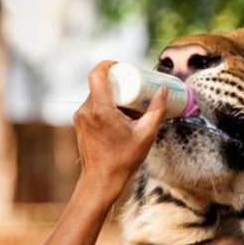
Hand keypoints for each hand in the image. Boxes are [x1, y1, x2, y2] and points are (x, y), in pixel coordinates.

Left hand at [73, 61, 167, 203]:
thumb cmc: (124, 160)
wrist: (101, 180)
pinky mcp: (81, 123)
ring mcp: (81, 117)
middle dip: (119, 83)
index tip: (124, 67)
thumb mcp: (146, 134)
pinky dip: (108, 106)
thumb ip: (157, 110)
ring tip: (132, 108)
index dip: (109, 64)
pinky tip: (122, 118)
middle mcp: (86, 110)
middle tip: (137, 89)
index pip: (97, 73)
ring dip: (114, 97)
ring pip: (97, 95)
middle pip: (101, 84)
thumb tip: (162, 90)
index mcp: (101, 109)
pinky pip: (94, 106)